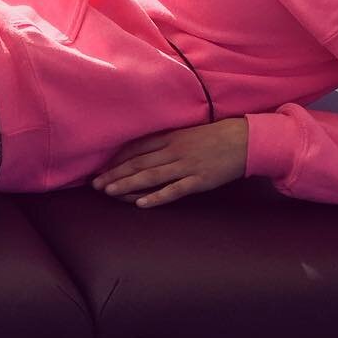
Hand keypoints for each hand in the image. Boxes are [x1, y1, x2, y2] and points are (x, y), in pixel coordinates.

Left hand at [92, 118, 248, 208]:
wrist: (242, 140)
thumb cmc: (212, 137)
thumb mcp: (184, 134)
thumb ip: (163, 142)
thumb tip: (140, 152)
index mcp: (168, 138)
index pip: (135, 149)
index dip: (116, 160)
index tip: (100, 169)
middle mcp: (173, 151)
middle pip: (138, 163)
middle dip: (114, 174)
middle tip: (95, 184)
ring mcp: (186, 166)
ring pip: (151, 176)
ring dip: (127, 184)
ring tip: (109, 192)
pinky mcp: (199, 180)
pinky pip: (174, 190)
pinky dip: (157, 196)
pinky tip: (141, 203)